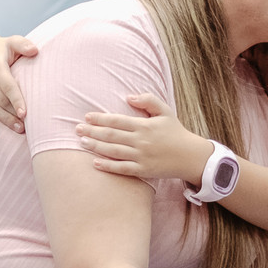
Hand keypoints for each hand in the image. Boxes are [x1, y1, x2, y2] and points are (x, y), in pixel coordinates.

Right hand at [0, 33, 34, 134]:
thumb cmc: (0, 48)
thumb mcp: (11, 41)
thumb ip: (23, 44)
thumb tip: (35, 50)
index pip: (8, 87)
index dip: (16, 101)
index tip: (25, 114)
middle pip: (0, 100)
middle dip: (13, 114)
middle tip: (27, 127)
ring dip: (4, 121)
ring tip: (19, 130)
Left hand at [77, 93, 214, 182]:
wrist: (190, 156)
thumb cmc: (175, 132)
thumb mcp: (165, 111)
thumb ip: (148, 100)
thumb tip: (128, 96)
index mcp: (144, 125)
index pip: (117, 120)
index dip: (100, 118)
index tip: (87, 116)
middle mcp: (141, 141)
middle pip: (111, 136)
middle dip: (92, 132)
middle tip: (77, 129)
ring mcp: (141, 157)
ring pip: (113, 151)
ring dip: (96, 147)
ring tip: (82, 142)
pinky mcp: (143, 171)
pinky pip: (122, 169)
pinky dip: (108, 166)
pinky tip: (95, 163)